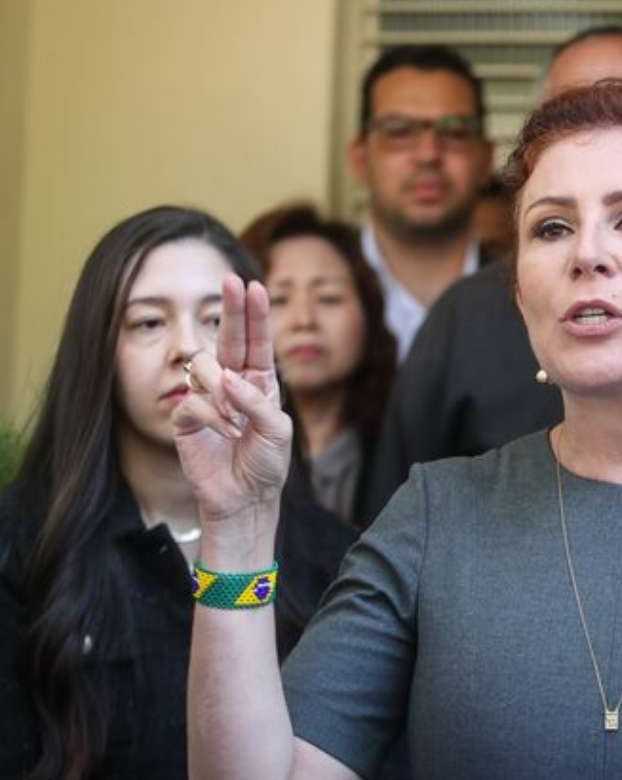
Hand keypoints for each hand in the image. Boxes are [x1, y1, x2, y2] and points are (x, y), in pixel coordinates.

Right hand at [172, 276, 291, 522]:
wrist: (244, 498)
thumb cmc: (266, 463)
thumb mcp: (277, 431)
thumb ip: (258, 402)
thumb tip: (229, 378)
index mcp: (259, 382)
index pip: (256, 341)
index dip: (253, 315)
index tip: (252, 285)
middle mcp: (232, 383)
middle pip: (228, 338)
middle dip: (231, 309)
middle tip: (231, 281)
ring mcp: (206, 397)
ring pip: (204, 367)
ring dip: (223, 392)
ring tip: (236, 422)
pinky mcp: (185, 417)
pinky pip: (192, 401)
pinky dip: (211, 416)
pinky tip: (224, 434)